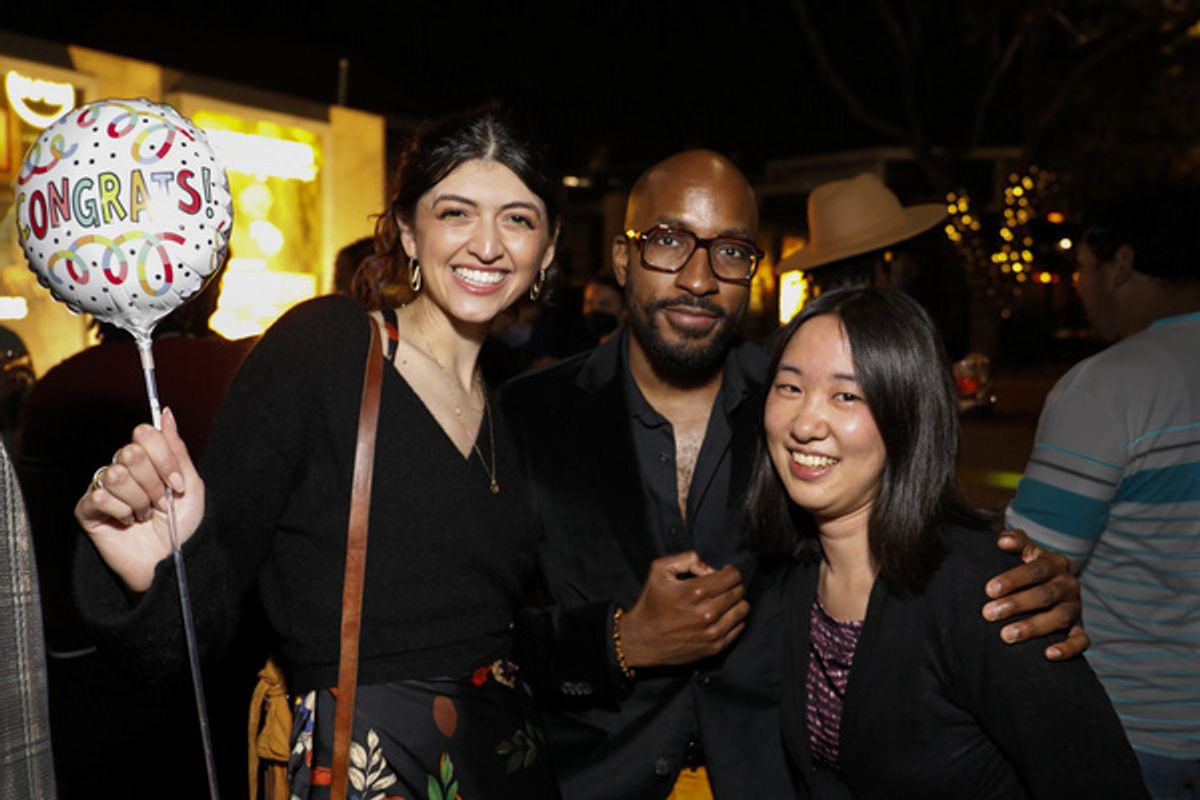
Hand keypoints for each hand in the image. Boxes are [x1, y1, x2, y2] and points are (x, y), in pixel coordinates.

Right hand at [74, 408, 204, 592]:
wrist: (169, 561)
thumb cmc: (182, 526)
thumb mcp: (190, 485)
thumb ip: (176, 449)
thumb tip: (166, 414)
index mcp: (147, 459)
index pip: (145, 434)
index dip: (164, 459)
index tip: (177, 484)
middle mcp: (123, 468)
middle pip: (131, 452)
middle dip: (153, 483)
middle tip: (159, 503)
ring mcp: (103, 487)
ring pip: (116, 475)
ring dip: (139, 501)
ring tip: (144, 515)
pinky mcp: (87, 508)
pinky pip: (100, 497)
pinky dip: (122, 513)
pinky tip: (127, 523)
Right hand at [620, 551, 749, 667]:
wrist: (643, 639)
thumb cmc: (651, 603)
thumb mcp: (659, 570)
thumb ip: (686, 559)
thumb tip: (709, 567)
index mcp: (694, 592)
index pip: (732, 576)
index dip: (729, 571)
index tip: (724, 572)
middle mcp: (706, 613)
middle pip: (739, 591)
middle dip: (732, 585)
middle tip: (721, 587)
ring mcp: (712, 632)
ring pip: (743, 609)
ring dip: (735, 602)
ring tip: (722, 602)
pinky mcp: (714, 647)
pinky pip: (739, 628)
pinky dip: (733, 620)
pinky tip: (720, 617)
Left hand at [983, 528, 1089, 659]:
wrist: (1046, 586)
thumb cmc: (1026, 567)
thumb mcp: (1023, 550)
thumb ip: (1014, 541)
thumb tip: (1003, 540)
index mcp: (1056, 563)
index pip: (1036, 569)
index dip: (1013, 579)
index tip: (989, 590)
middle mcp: (1069, 585)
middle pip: (1045, 595)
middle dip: (1016, 604)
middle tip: (988, 613)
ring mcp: (1076, 608)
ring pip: (1059, 618)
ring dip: (1033, 627)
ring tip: (1006, 635)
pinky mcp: (1079, 629)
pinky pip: (1081, 641)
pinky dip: (1068, 649)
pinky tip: (1048, 654)